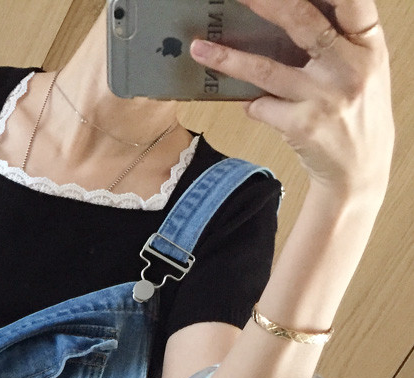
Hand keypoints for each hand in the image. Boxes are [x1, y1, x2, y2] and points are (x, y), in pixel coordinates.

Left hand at [190, 0, 392, 197]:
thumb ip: (338, 41)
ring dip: (227, 58)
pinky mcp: (302, 125)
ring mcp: (324, 97)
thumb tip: (284, 14)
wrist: (359, 169)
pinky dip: (252, 104)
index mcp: (369, 44)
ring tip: (198, 48)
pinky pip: (261, 106)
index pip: (352, 0)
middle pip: (302, 22)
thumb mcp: (363, 69)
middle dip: (265, 3)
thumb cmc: (356, 112)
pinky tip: (251, 105)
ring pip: (266, 69)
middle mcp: (350, 67)